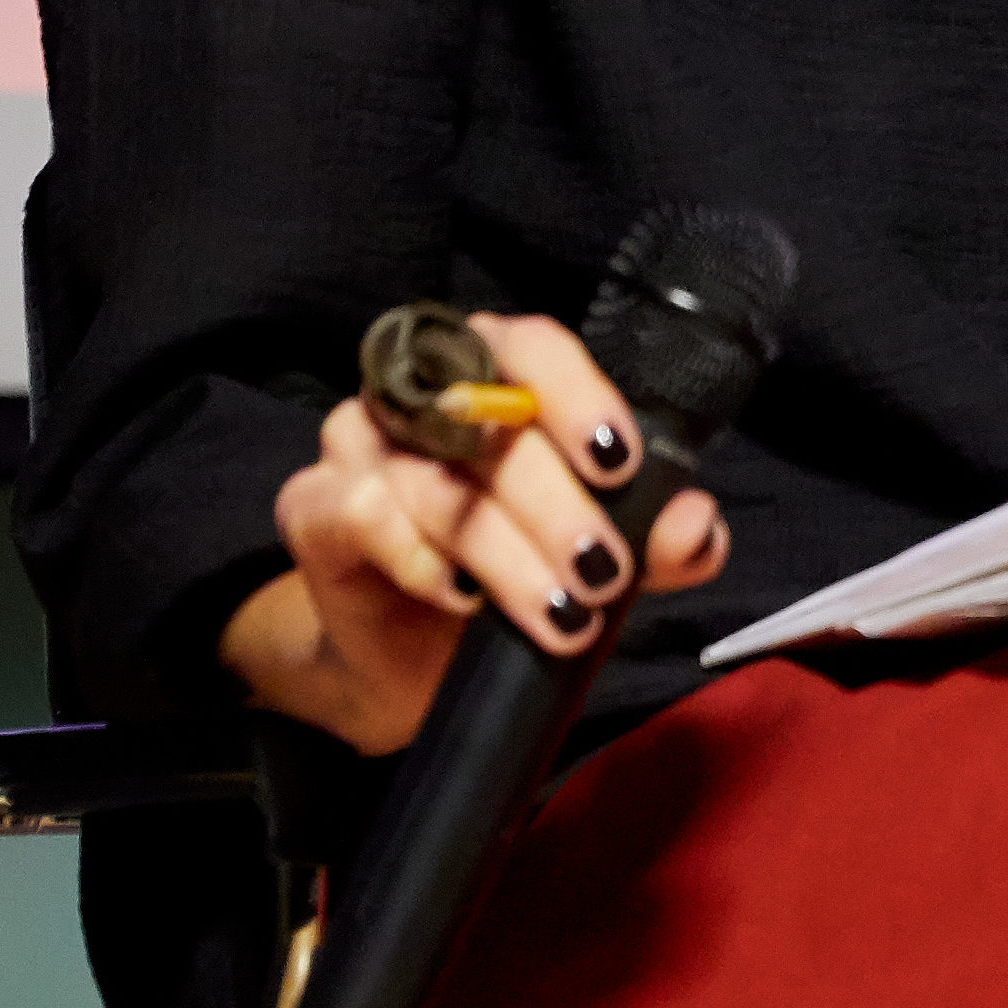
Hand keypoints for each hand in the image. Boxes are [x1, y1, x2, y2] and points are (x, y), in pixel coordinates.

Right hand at [218, 309, 725, 756]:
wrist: (415, 661)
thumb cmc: (516, 578)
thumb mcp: (601, 563)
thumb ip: (657, 540)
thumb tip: (696, 524)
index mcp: (496, 376)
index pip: (532, 346)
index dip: (578, 394)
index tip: (621, 463)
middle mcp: (421, 393)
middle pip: (490, 422)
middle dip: (559, 507)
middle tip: (604, 573)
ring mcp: (357, 442)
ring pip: (436, 482)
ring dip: (507, 554)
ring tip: (562, 614)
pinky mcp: (311, 506)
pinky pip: (362, 513)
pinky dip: (421, 558)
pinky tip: (463, 598)